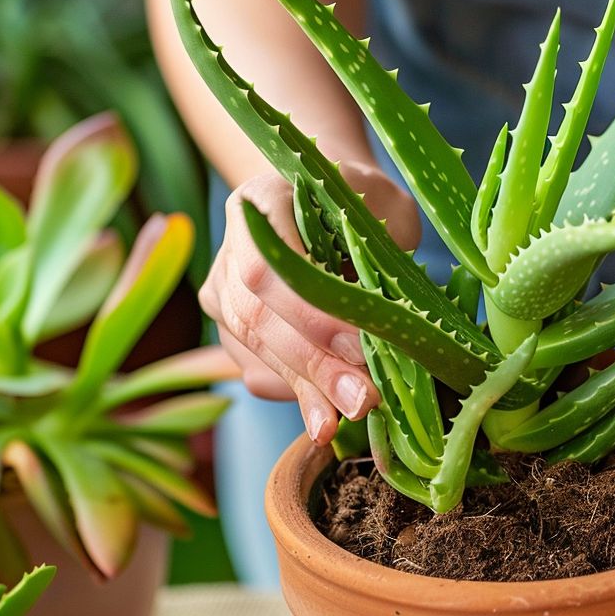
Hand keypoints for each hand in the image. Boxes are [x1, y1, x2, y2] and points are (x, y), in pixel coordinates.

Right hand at [199, 163, 420, 444]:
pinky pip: (258, 369)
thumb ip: (385, 251)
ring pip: (255, 348)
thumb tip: (391, 323)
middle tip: (362, 398)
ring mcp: (223, 288)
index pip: (268, 265)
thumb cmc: (369, 203)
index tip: (359, 346)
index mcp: (263, 199)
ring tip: (350, 414)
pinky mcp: (231, 327)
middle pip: (258, 315)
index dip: (310, 313)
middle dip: (313, 363)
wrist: (330, 206)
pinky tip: (329, 416)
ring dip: (307, 389)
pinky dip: (298, 394)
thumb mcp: (388, 208)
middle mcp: (231, 243)